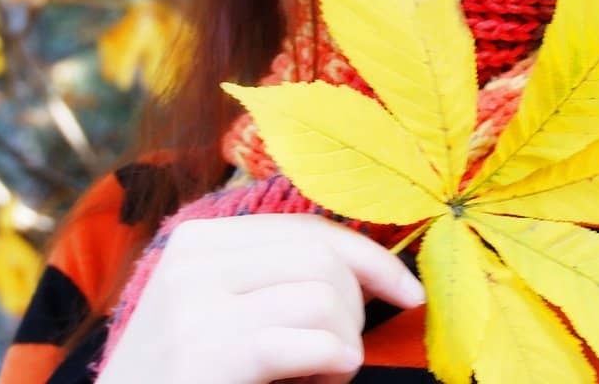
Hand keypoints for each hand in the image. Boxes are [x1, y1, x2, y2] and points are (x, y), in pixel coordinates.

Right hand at [94, 213, 426, 383]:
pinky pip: (318, 341)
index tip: (411, 293)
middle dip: (354, 308)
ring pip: (326, 296)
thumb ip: (272, 280)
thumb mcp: (221, 315)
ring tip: (316, 375)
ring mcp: (197, 303)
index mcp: (198, 241)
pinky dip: (336, 365)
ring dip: (344, 345)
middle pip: (322, 258)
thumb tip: (371, 268)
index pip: (307, 229)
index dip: (370, 258)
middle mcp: (194, 260)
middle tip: (336, 357)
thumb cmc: (188, 381)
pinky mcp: (211, 349)